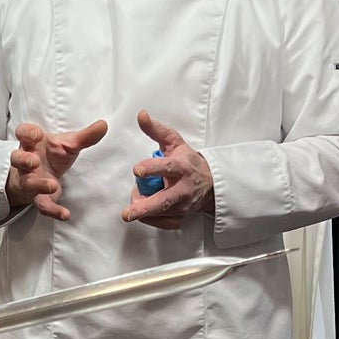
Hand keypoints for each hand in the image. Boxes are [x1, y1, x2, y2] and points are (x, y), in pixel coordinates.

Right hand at [6, 118, 108, 220]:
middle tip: (34, 161)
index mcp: (32, 143)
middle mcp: (26, 162)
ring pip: (27, 183)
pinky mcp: (38, 197)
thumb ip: (84, 137)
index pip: (22, 133)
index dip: (27, 133)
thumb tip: (103, 125)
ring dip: (37, 185)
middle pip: (17, 158)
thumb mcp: (68, 144)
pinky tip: (65, 214)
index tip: (37, 135)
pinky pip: (42, 205)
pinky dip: (53, 211)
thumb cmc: (51, 154)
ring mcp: (30, 180)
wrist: (41, 174)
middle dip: (23, 160)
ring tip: (53, 185)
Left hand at [122, 110, 212, 229]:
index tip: (137, 170)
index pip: (167, 168)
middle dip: (145, 207)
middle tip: (128, 213)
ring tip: (138, 198)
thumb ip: (156, 130)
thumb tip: (141, 115)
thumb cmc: (188, 162)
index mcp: (182, 167)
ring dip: (143, 208)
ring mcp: (182, 206)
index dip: (151, 169)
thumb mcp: (174, 142)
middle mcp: (184, 189)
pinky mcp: (180, 219)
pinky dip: (149, 218)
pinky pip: (160, 223)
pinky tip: (144, 211)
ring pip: (158, 212)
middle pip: (164, 200)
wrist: (209, 184)